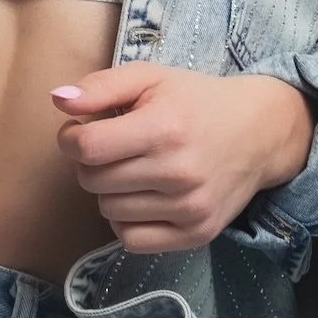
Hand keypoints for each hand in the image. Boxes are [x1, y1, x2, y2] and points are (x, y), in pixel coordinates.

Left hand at [50, 65, 317, 252]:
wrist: (260, 132)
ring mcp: (189, 209)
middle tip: (113, 148)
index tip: (82, 130)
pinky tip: (143, 198)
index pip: (86, 148)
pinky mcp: (196, 235)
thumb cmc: (196, 101)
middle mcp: (178, 173)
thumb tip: (57, 100)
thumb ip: (101, 87)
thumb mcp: (150, 77)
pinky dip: (127, 221)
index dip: (72, 138)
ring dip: (110, 190)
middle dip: (91, 163)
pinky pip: (131, 240)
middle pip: (92, 181)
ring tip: (134, 169)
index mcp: (164, 128)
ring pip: (108, 211)